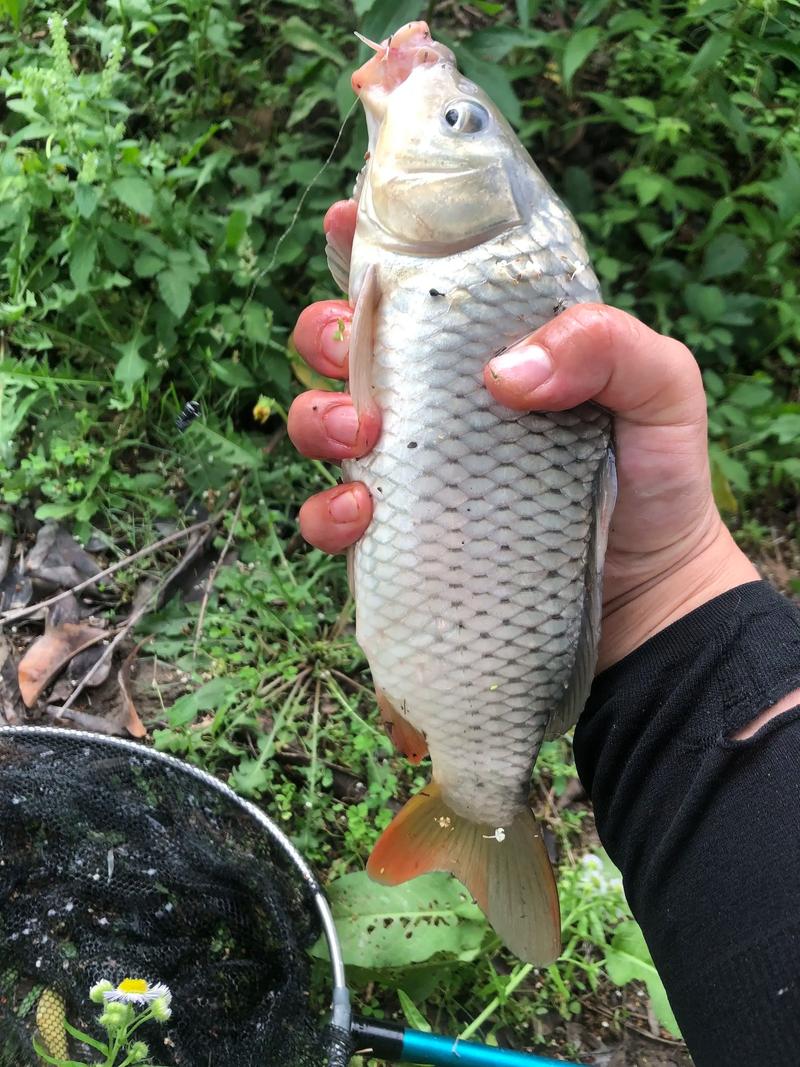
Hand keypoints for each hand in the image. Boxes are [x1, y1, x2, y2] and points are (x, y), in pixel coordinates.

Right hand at [288, 202, 758, 669]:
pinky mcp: (402, 533)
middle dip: (326, 332)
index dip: (370, 237)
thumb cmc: (658, 476)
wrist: (651, 590)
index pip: (421, 276)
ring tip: (359, 435)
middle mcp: (440, 396)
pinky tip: (364, 511)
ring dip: (316, 417)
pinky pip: (332, 516)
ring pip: (320, 420)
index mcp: (491, 340)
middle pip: (346, 340)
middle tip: (353, 354)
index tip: (344, 215)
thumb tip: (503, 373)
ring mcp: (414, 465)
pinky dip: (328, 512)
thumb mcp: (663, 387)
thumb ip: (608, 344)